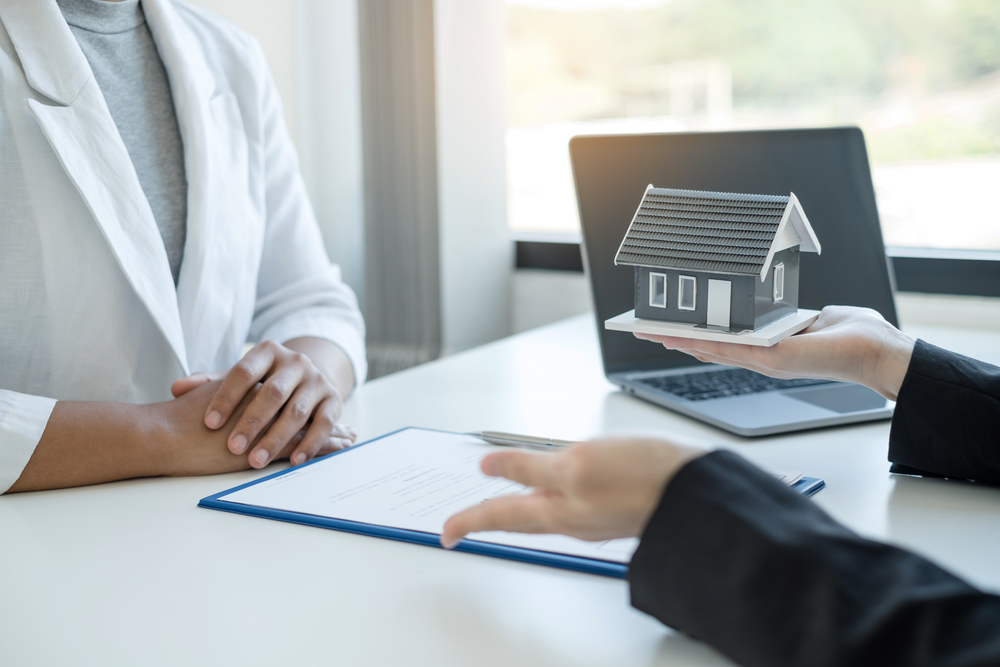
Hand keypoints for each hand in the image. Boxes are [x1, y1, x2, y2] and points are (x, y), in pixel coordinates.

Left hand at [170, 340, 355, 468]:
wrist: (308, 376)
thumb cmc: (264, 382)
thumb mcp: (240, 378)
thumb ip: (212, 384)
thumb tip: (177, 388)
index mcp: (268, 352)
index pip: (244, 372)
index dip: (226, 398)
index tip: (209, 423)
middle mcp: (296, 362)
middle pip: (272, 392)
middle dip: (252, 422)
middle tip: (232, 447)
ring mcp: (317, 380)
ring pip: (297, 411)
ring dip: (276, 438)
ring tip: (256, 461)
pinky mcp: (334, 399)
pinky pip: (323, 423)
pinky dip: (310, 443)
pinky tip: (293, 460)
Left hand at [440, 437, 704, 547]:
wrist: (697, 494)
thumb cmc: (644, 478)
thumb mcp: (577, 463)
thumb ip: (529, 466)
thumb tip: (488, 466)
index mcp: (557, 508)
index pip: (499, 516)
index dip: (468, 520)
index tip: (446, 532)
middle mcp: (570, 517)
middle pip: (516, 519)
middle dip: (485, 519)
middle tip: (461, 526)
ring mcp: (591, 515)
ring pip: (540, 513)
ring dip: (512, 510)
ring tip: (494, 507)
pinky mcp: (611, 506)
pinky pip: (565, 506)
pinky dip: (544, 499)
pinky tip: (547, 489)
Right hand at [634, 306, 915, 399]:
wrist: (880, 354)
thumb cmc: (857, 337)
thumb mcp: (815, 320)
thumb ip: (793, 321)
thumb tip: (782, 314)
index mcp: (771, 347)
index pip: (725, 342)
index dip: (695, 335)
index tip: (669, 327)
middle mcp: (763, 357)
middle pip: (709, 348)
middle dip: (674, 339)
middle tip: (643, 330)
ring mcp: (766, 361)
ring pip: (712, 350)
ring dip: (679, 342)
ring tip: (651, 333)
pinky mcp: (774, 359)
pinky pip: (731, 350)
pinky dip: (704, 344)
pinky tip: (683, 338)